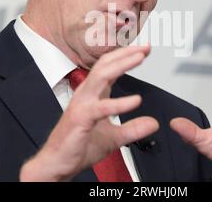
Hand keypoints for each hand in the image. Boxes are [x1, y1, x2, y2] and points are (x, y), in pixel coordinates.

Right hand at [20, 44, 158, 180]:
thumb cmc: (78, 146)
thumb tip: (153, 123)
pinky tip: (135, 100)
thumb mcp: (114, 137)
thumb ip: (133, 128)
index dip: (126, 56)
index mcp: (93, 94)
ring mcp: (82, 104)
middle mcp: (86, 94)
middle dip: (125, 53)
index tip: (144, 50)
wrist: (58, 163)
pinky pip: (101, 107)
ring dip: (121, 65)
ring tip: (139, 58)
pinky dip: (119, 103)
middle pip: (105, 65)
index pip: (109, 67)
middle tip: (144, 47)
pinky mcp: (80, 118)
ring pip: (101, 76)